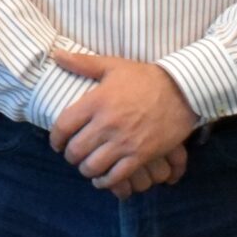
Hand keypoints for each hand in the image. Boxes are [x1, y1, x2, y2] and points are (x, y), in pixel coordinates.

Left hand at [49, 49, 198, 197]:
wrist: (181, 90)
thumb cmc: (144, 77)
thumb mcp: (113, 66)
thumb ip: (82, 63)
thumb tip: (56, 55)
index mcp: (96, 101)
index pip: (63, 126)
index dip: (55, 139)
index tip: (57, 143)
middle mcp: (107, 124)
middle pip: (76, 151)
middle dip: (70, 156)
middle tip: (73, 155)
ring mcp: (124, 142)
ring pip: (93, 166)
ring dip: (86, 170)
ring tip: (87, 166)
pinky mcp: (140, 155)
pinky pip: (116, 176)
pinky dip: (105, 182)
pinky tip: (103, 179)